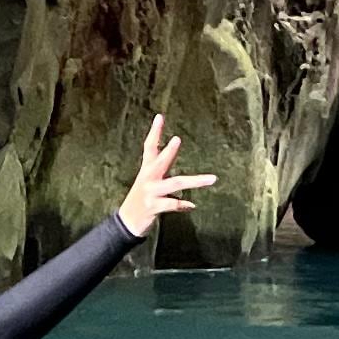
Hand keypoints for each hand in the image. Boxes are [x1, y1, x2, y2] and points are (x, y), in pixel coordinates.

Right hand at [119, 113, 217, 236]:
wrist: (126, 222)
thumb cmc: (141, 199)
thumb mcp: (148, 181)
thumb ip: (161, 169)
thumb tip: (173, 155)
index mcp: (146, 169)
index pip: (149, 147)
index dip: (155, 132)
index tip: (160, 117)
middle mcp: (148, 178)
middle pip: (160, 162)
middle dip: (169, 152)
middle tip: (177, 139)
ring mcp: (150, 193)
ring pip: (175, 184)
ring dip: (194, 181)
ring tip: (212, 179)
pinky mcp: (153, 207)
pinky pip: (172, 204)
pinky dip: (183, 205)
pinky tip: (191, 206)